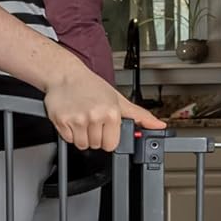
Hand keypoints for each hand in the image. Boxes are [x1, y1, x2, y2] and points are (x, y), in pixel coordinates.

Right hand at [42, 58, 164, 151]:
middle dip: (94, 136)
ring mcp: (77, 120)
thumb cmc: (92, 86)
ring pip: (82, 145)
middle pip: (96, 145)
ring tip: (82, 119)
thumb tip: (159, 125)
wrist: (66, 75)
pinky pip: (68, 140)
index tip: (104, 127)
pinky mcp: (61, 121)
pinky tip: (72, 118)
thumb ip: (140, 115)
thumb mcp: (118, 100)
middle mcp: (95, 116)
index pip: (111, 144)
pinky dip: (69, 133)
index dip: (108, 137)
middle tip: (92, 120)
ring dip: (82, 136)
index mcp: (111, 112)